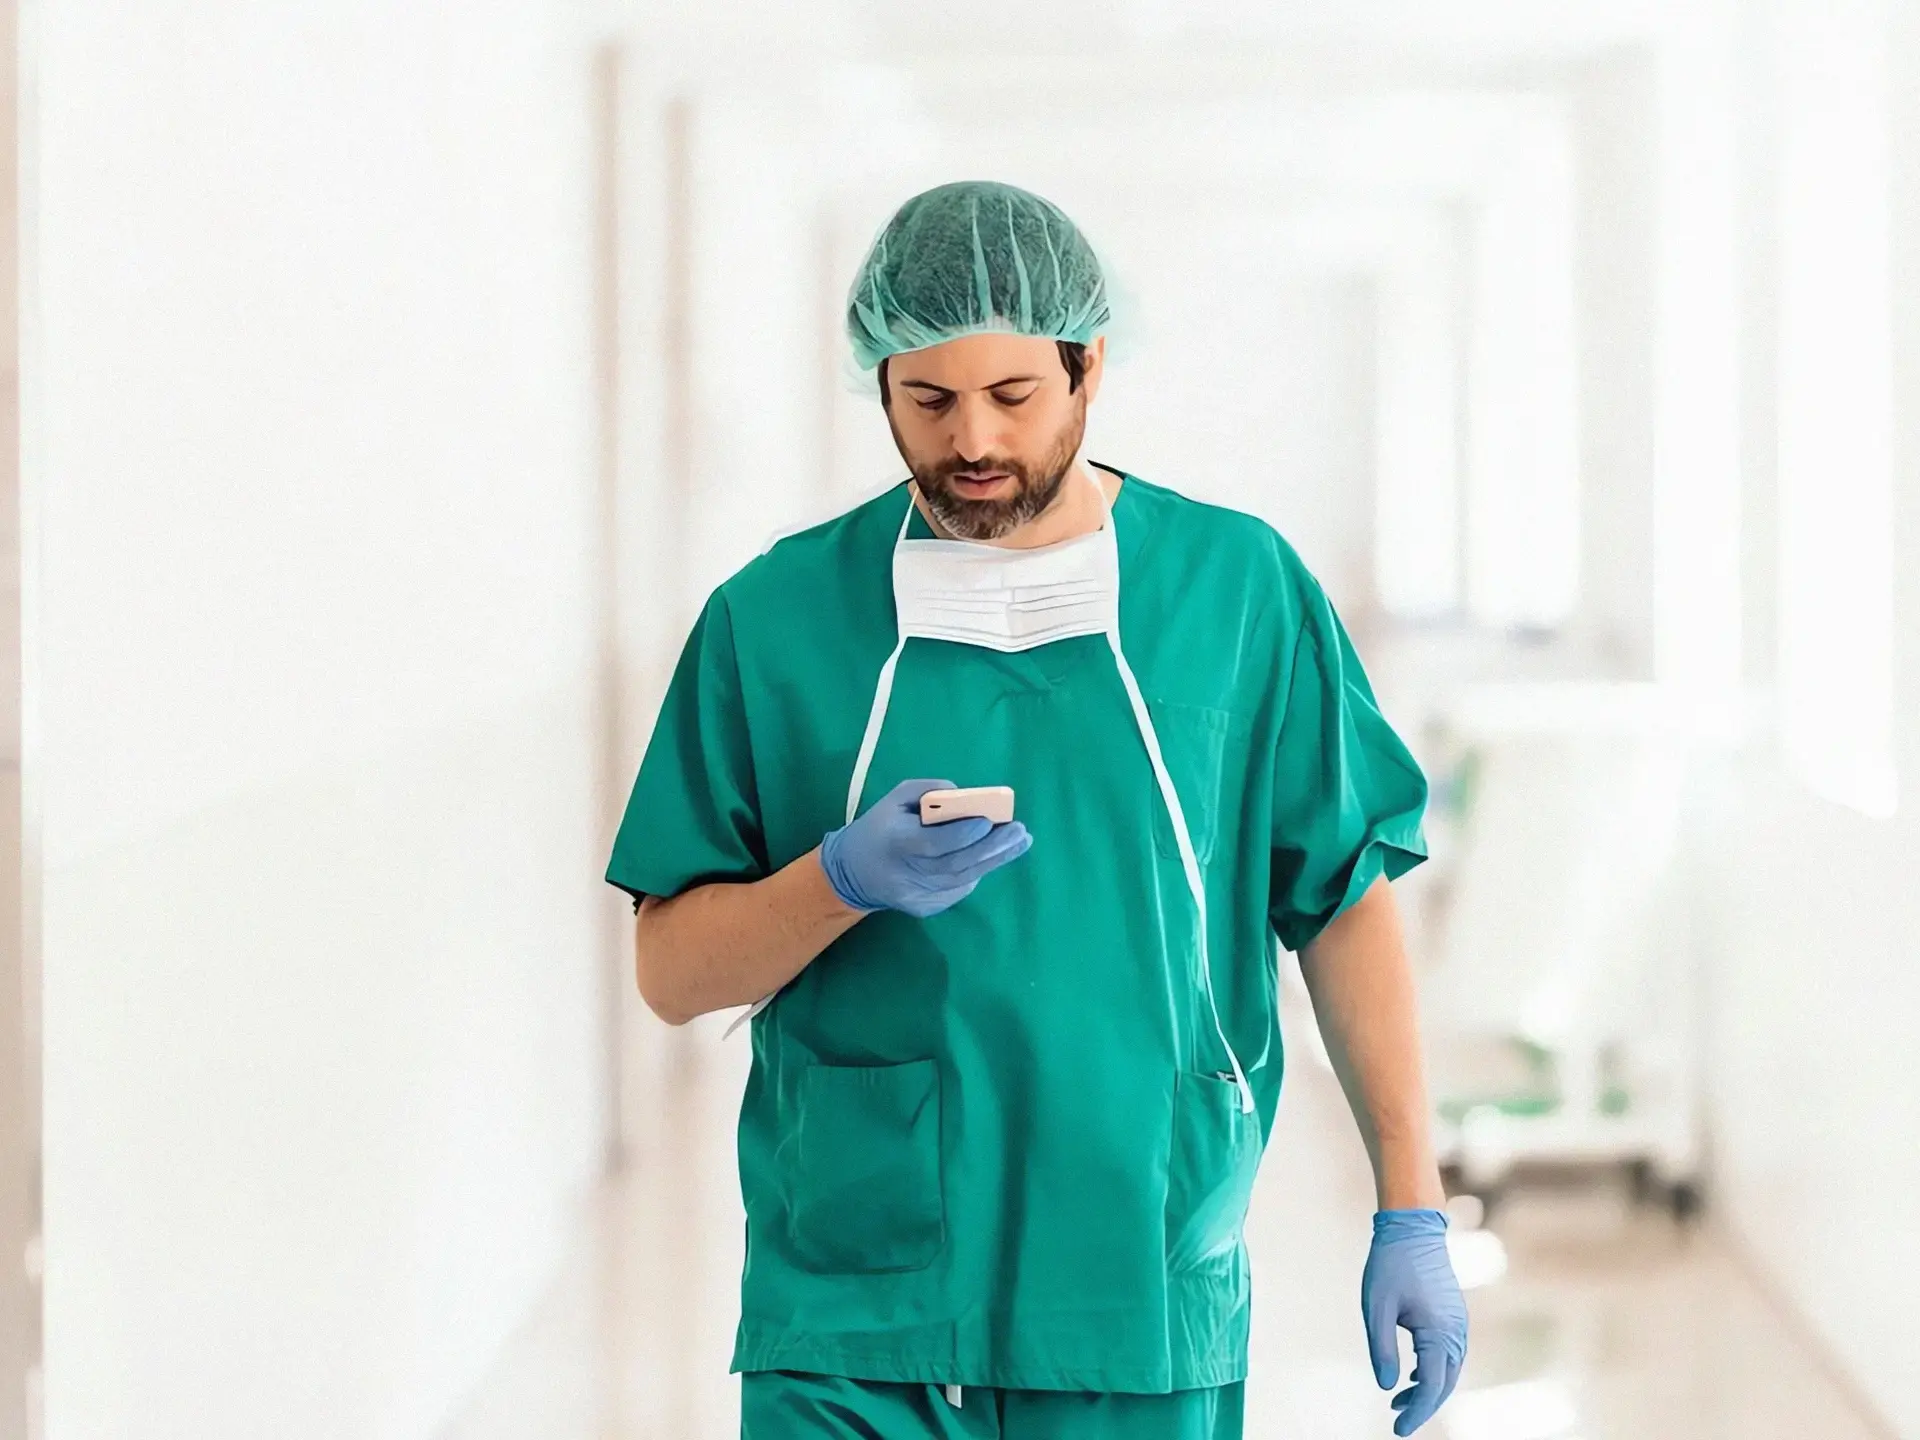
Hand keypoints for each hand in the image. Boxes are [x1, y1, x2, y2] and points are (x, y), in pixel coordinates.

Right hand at [819, 778, 1032, 918]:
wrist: (854, 873)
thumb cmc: (880, 826)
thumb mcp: (896, 798)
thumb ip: (929, 791)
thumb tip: (967, 797)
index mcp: (895, 842)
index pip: (933, 843)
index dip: (963, 834)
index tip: (989, 820)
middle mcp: (906, 873)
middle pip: (955, 864)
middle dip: (992, 848)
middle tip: (1019, 832)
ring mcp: (916, 896)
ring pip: (962, 880)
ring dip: (994, 861)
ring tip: (1019, 843)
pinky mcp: (924, 908)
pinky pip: (958, 889)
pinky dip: (977, 871)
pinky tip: (994, 857)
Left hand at [1362, 1209, 1467, 1435]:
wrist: (1413, 1228)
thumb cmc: (1391, 1264)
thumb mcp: (1377, 1307)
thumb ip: (1383, 1349)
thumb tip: (1388, 1387)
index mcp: (1438, 1332)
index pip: (1431, 1386)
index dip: (1415, 1412)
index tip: (1397, 1429)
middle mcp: (1455, 1332)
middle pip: (1444, 1384)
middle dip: (1423, 1406)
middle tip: (1397, 1420)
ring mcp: (1457, 1324)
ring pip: (1449, 1370)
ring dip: (1427, 1389)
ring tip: (1399, 1401)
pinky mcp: (1453, 1316)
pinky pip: (1448, 1354)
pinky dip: (1432, 1371)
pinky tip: (1411, 1376)